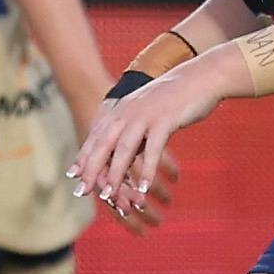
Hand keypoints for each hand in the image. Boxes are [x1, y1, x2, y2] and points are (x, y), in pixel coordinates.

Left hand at [69, 53, 236, 223]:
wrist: (200, 77)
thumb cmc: (173, 100)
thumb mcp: (145, 113)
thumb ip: (131, 130)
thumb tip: (121, 155)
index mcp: (121, 110)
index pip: (97, 136)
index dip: (84, 156)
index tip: (73, 176)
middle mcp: (128, 112)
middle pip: (103, 143)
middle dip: (91, 168)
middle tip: (81, 191)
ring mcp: (145, 115)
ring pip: (124, 148)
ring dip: (116, 174)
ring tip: (109, 195)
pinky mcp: (165, 120)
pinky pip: (153, 149)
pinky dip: (147, 169)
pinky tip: (144, 188)